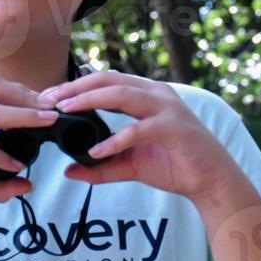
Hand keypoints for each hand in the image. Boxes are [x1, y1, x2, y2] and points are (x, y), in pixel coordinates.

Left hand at [41, 72, 242, 200]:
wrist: (212, 181)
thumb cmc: (175, 166)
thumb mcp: (131, 165)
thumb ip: (101, 166)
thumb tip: (68, 170)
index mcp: (147, 96)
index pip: (106, 81)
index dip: (76, 86)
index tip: (49, 97)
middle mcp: (157, 94)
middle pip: (110, 80)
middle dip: (76, 87)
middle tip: (49, 99)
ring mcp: (168, 109)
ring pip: (122, 94)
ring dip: (90, 100)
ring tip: (65, 110)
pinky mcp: (175, 128)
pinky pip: (139, 129)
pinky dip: (116, 139)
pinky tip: (96, 151)